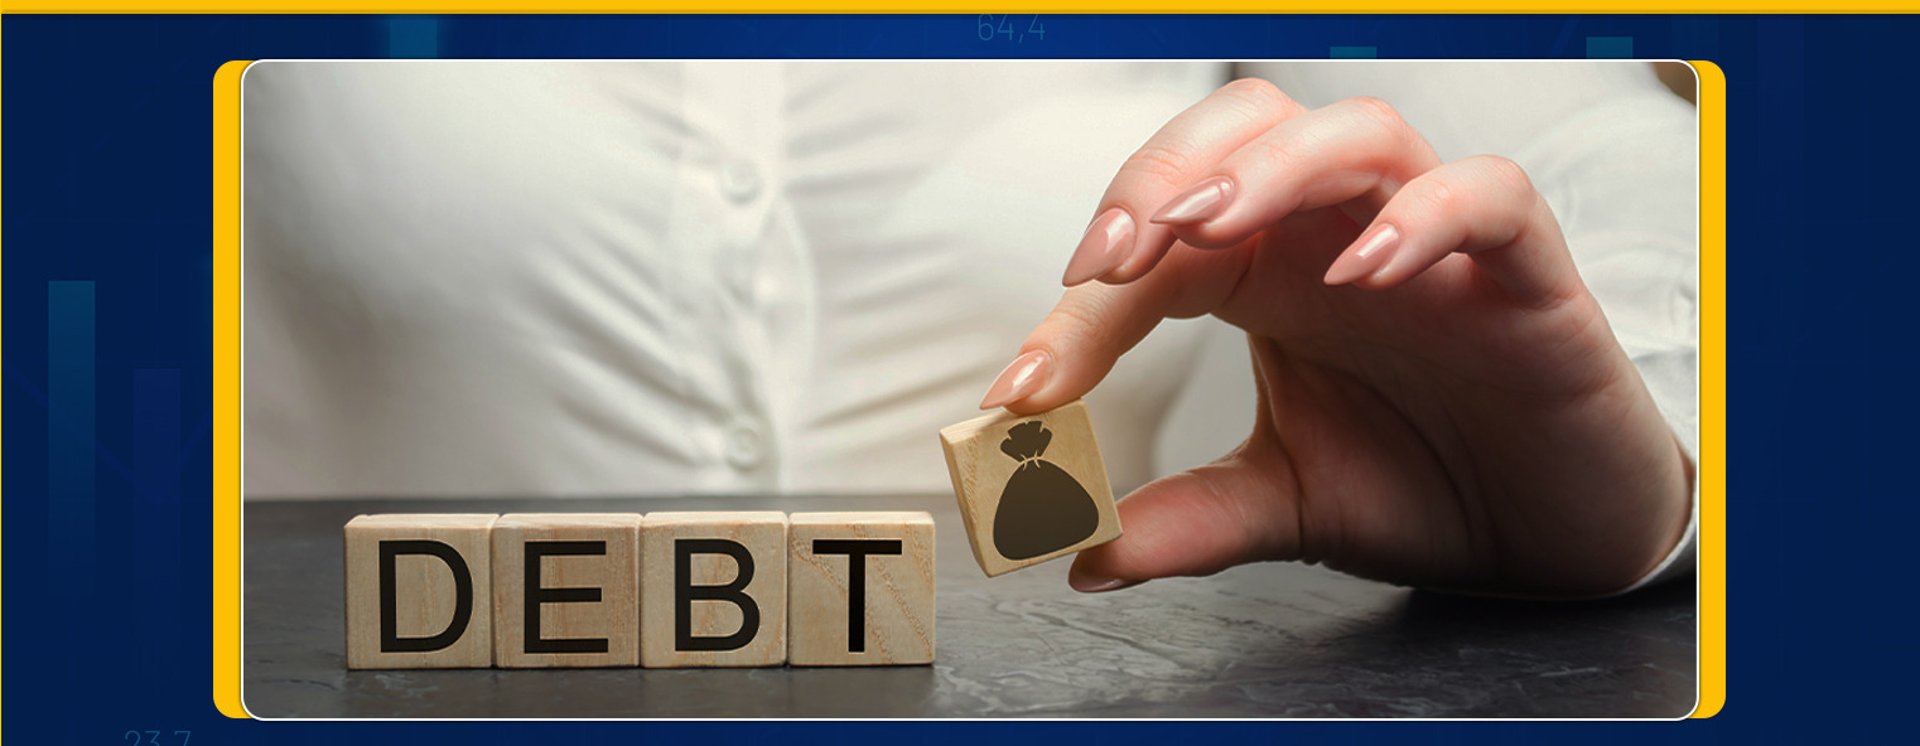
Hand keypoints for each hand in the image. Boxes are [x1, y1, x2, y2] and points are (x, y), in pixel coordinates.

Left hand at [980, 80, 1691, 596]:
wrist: (1547, 533)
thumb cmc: (1418, 483)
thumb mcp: (1283, 506)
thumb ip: (1188, 521)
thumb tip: (1083, 555)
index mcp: (1266, 273)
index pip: (1158, 243)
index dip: (1082, 306)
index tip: (1024, 388)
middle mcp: (1337, 235)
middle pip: (1242, 127)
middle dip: (1161, 174)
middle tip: (1111, 262)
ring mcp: (1431, 243)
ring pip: (1355, 131)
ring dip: (1269, 168)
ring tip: (1206, 231)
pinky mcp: (1524, 271)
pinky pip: (1488, 194)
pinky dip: (1425, 216)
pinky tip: (1365, 273)